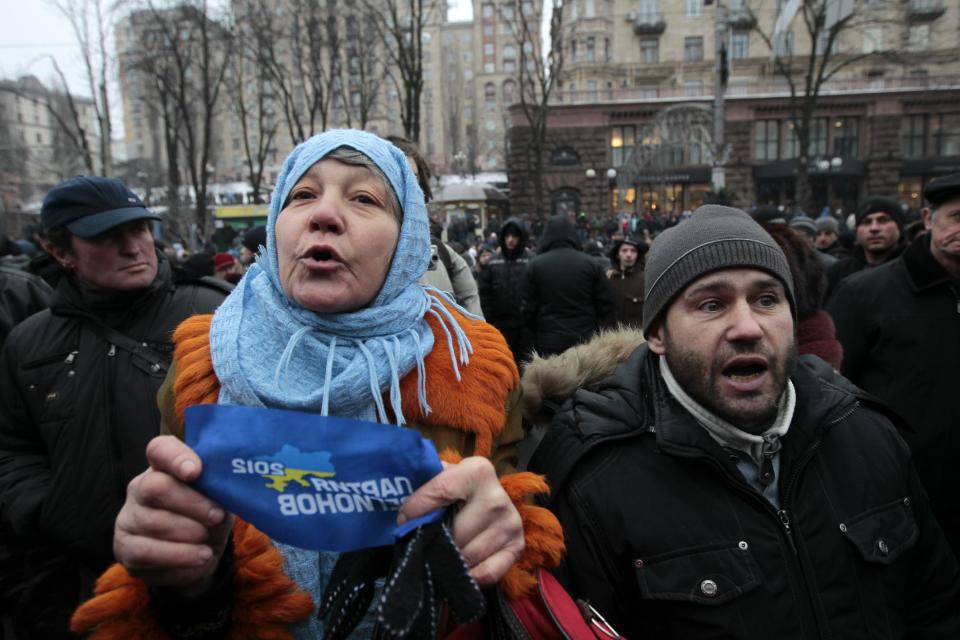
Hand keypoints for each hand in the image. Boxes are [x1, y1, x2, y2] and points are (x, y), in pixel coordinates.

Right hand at [113, 435, 232, 592]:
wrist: (200, 555)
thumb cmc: (209, 515)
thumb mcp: (219, 497)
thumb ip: (219, 484)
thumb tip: (231, 482)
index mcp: (163, 467)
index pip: (160, 449)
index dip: (176, 457)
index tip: (196, 471)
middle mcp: (139, 488)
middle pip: (155, 487)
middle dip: (191, 504)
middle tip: (216, 517)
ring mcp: (128, 518)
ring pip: (153, 524)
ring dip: (187, 536)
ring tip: (207, 545)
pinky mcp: (125, 549)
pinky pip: (149, 554)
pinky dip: (179, 559)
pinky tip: (198, 558)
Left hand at [397, 457, 522, 586]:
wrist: (484, 499)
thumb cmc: (453, 489)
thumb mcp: (438, 477)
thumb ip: (420, 484)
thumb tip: (398, 507)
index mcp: (478, 470)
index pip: (440, 491)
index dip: (416, 509)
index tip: (403, 520)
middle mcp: (499, 496)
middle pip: (455, 531)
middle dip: (434, 541)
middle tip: (423, 542)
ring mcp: (511, 523)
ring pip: (468, 555)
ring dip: (449, 560)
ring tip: (441, 553)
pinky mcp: (518, 547)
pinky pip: (488, 573)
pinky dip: (469, 575)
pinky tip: (460, 567)